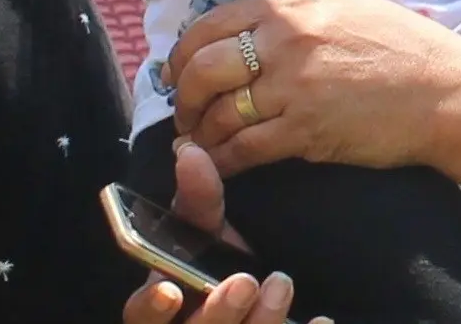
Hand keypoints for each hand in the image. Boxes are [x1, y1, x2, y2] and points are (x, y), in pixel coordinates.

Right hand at [120, 149, 325, 323]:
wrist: (247, 293)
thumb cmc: (211, 260)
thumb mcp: (203, 230)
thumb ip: (196, 198)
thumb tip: (192, 153)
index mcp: (163, 304)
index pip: (141, 315)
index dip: (152, 308)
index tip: (171, 290)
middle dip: (219, 311)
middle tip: (244, 281)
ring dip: (261, 319)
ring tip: (281, 283)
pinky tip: (320, 322)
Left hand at [171, 0, 460, 177]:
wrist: (445, 90)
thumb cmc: (404, 47)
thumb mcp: (345, 7)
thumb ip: (296, 14)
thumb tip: (255, 27)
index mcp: (292, 8)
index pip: (212, 24)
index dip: (184, 53)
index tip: (178, 73)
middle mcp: (285, 42)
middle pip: (204, 69)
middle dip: (184, 97)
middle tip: (185, 114)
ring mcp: (293, 88)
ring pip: (220, 113)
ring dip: (202, 134)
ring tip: (201, 143)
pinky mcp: (304, 132)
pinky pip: (244, 149)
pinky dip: (223, 160)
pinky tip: (221, 165)